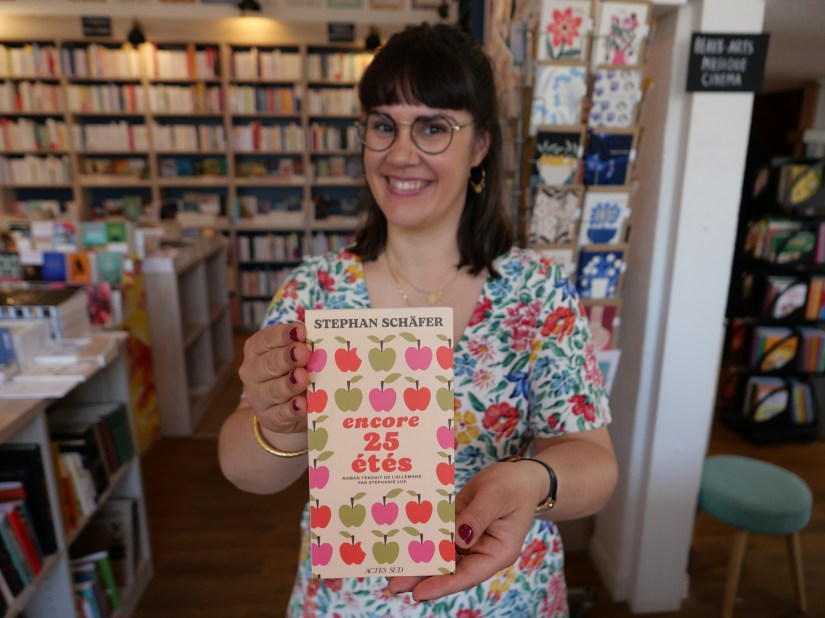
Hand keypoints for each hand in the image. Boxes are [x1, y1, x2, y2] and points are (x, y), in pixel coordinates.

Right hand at [238, 322, 310, 433]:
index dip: (283, 334)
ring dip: (288, 384)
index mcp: (256, 350)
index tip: (300, 330)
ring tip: (303, 377)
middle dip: (285, 358)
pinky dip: (291, 410)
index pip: (266, 339)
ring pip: (271, 390)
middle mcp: (252, 372)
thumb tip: (321, 340)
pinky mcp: (268, 418)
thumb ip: (304, 347)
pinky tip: (302, 404)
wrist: (284, 407)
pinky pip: (279, 414)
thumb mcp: (296, 356)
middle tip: (303, 352)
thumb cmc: (293, 371)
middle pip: (267, 364)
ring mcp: (257, 397)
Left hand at [386, 461, 544, 600]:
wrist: (520, 475)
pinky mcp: (458, 528)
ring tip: (390, 570)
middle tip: (393, 585)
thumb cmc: (514, 485)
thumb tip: (458, 539)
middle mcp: (481, 552)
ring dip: (418, 561)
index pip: (468, 575)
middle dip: (422, 578)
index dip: (443, 584)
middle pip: (450, 570)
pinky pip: (439, 537)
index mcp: (497, 553)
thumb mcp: (496, 497)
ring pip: (441, 557)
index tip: (419, 593)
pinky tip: (402, 543)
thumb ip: (477, 517)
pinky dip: (423, 541)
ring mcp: (469, 541)